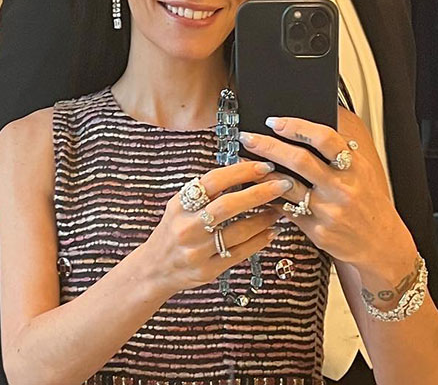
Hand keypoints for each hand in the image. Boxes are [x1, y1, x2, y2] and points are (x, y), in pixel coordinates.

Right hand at [142, 161, 289, 296]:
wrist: (155, 268)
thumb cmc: (174, 229)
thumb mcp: (180, 205)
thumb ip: (205, 191)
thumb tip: (243, 171)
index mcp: (179, 204)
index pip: (213, 181)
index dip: (241, 172)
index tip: (264, 166)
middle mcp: (186, 227)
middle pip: (228, 206)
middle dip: (259, 193)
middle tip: (282, 184)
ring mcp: (197, 251)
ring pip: (238, 232)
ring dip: (264, 218)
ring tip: (280, 208)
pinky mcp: (208, 271)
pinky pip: (240, 254)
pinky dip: (259, 241)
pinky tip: (271, 231)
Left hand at [238, 108, 415, 273]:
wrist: (381, 245)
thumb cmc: (369, 203)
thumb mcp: (363, 171)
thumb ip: (340, 151)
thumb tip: (310, 126)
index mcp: (353, 168)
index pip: (325, 139)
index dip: (297, 127)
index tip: (274, 121)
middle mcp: (341, 188)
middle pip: (300, 161)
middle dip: (268, 146)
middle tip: (248, 137)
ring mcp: (329, 211)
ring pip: (287, 186)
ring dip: (261, 172)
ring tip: (243, 161)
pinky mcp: (317, 231)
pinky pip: (286, 209)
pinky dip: (269, 197)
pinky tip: (256, 188)